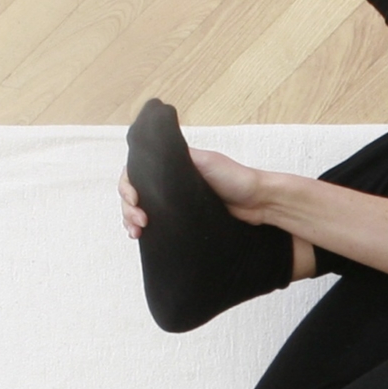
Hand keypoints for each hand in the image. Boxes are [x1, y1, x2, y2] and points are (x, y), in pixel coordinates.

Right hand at [119, 148, 268, 236]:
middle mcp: (169, 185)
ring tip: (137, 232)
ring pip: (140, 211)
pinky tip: (141, 238)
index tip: (135, 199)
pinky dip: (144, 232)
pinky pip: (156, 226)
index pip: (136, 173)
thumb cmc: (236, 178)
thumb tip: (156, 151)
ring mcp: (174, 205)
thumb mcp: (207, 161)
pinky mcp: (181, 222)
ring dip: (131, 220)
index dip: (128, 186)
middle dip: (128, 208)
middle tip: (139, 221)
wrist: (259, 203)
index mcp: (171, 167)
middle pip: (134, 194)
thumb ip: (182, 157)